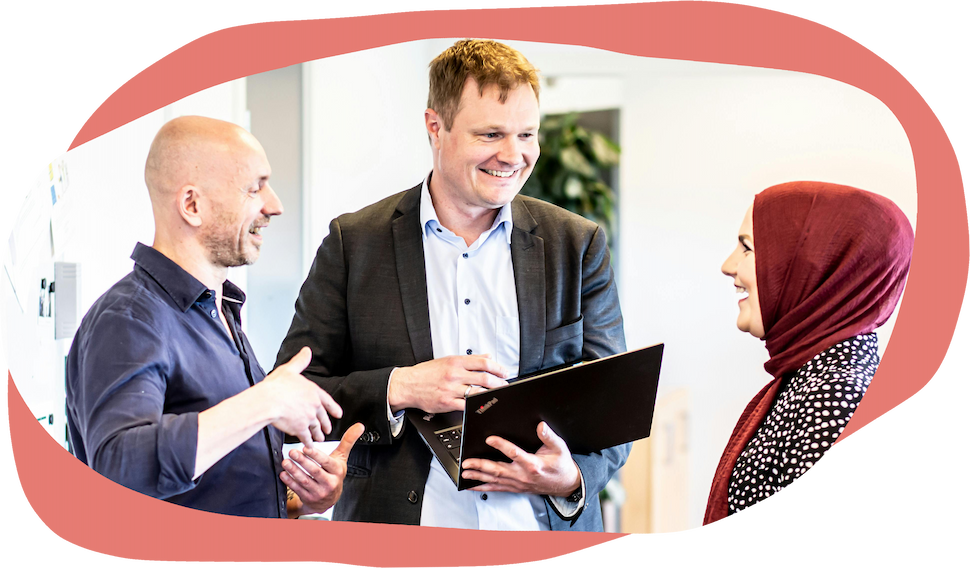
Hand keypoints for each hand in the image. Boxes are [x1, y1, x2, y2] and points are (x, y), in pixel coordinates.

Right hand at [259, 346, 342, 446]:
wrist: (268, 401)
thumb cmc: (276, 385)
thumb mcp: (290, 369)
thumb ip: (300, 362)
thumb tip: (307, 351)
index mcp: (313, 391)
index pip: (327, 401)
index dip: (333, 408)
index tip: (338, 414)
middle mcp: (314, 406)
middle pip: (323, 417)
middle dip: (325, 424)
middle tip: (328, 430)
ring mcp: (308, 418)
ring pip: (316, 429)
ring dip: (318, 435)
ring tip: (319, 439)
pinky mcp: (300, 429)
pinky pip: (306, 438)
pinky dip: (308, 443)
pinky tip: (309, 447)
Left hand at [282, 422, 364, 515]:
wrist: (329, 498)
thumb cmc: (334, 473)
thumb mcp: (341, 458)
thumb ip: (348, 441)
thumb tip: (359, 426)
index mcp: (337, 471)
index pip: (326, 462)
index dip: (316, 455)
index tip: (306, 448)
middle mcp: (330, 483)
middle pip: (315, 471)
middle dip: (302, 461)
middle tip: (292, 452)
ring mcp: (319, 492)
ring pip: (305, 481)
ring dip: (294, 471)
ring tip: (286, 462)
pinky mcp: (309, 499)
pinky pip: (298, 490)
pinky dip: (290, 482)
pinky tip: (284, 474)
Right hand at [387, 354, 508, 412]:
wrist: (408, 385)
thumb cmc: (426, 373)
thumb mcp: (447, 360)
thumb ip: (469, 359)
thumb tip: (486, 356)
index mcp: (455, 362)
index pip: (483, 362)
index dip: (497, 367)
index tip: (504, 372)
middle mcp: (454, 374)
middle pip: (484, 378)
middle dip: (499, 382)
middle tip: (505, 384)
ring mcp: (451, 389)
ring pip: (477, 392)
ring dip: (491, 394)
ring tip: (498, 395)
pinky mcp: (447, 402)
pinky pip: (466, 405)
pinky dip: (477, 406)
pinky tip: (483, 405)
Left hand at [460, 422, 580, 497]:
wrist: (566, 484)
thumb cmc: (561, 466)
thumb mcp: (560, 448)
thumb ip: (549, 436)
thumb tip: (541, 426)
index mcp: (533, 464)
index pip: (514, 453)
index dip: (501, 445)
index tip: (490, 438)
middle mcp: (523, 475)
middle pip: (498, 469)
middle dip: (481, 465)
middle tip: (467, 461)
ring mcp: (518, 483)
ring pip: (495, 480)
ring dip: (478, 476)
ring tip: (465, 472)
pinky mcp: (516, 488)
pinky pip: (497, 488)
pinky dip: (483, 487)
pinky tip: (473, 485)